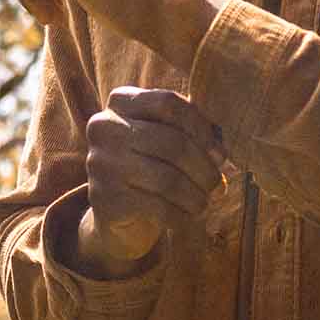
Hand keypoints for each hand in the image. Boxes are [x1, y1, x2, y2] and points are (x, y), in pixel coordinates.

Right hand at [81, 86, 228, 268]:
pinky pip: (156, 207)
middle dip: (204, 168)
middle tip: (218, 185)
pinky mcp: (104, 197)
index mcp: (120, 101)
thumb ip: (195, 136)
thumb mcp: (169, 140)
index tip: (219, 153)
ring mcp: (100, 162)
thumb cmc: (151, 165)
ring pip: (167, 179)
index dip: (200, 127)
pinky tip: (187, 218)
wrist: (116, 210)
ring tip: (205, 204)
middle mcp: (104, 126)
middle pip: (172, 142)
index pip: (167, 103)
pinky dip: (181, 216)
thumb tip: (219, 155)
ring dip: (196, 196)